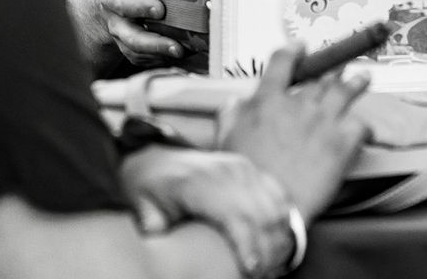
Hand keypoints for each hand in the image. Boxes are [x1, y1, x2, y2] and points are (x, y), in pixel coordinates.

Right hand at [70, 0, 189, 70]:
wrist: (114, 3)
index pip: (122, 3)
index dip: (140, 7)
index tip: (160, 9)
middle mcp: (116, 23)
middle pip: (131, 38)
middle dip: (154, 44)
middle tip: (176, 46)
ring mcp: (123, 41)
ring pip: (139, 54)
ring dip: (162, 56)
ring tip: (184, 52)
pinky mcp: (133, 53)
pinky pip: (147, 61)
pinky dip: (164, 60)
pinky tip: (183, 54)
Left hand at [119, 147, 295, 278]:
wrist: (156, 159)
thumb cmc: (151, 191)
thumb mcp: (143, 207)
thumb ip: (152, 224)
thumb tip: (155, 238)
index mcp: (196, 182)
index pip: (232, 214)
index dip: (246, 243)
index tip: (251, 269)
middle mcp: (222, 171)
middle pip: (258, 213)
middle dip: (266, 249)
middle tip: (263, 275)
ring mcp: (239, 167)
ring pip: (273, 205)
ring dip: (278, 238)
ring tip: (272, 265)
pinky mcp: (249, 168)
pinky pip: (277, 195)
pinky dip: (283, 220)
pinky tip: (278, 243)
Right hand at [218, 44, 370, 218]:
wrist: (269, 203)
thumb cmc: (246, 174)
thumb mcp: (226, 135)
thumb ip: (233, 110)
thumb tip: (241, 100)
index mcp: (268, 99)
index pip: (283, 61)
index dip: (294, 51)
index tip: (300, 47)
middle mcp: (298, 104)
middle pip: (321, 76)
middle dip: (332, 68)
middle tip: (341, 64)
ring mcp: (323, 121)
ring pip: (346, 92)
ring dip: (356, 82)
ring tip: (364, 77)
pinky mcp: (343, 143)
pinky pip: (362, 125)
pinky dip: (364, 125)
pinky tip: (364, 126)